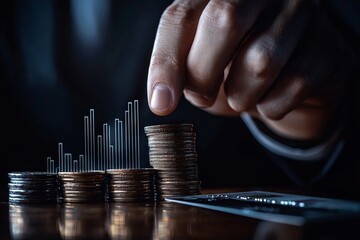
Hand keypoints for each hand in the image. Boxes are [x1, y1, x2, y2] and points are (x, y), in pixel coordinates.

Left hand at [147, 0, 347, 139]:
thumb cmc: (237, 66)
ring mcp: (300, 15)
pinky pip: (292, 87)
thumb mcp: (202, 62)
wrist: (289, 79)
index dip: (166, 61)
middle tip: (201, 97)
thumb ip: (180, 67)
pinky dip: (270, 106)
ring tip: (240, 96)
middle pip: (224, 21)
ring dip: (240, 96)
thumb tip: (163, 97)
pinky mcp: (326, 49)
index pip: (182, 16)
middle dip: (203, 74)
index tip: (161, 103)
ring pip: (260, 61)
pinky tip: (270, 97)